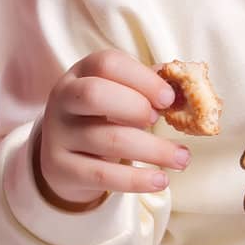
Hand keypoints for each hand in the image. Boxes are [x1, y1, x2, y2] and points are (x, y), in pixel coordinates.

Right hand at [35, 49, 189, 210]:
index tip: (169, 98)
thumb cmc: (103, 119)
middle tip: (160, 121)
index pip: (107, 63)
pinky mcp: (61, 169)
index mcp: (81, 73)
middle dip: (136, 107)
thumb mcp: (118, 97)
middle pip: (95, 94)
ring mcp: (58, 134)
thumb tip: (186, 87)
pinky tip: (161, 180)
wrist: (64, 160)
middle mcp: (63, 100)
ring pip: (107, 139)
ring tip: (182, 159)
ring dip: (154, 150)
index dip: (142, 78)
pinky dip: (137, 179)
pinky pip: (103, 175)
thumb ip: (147, 89)